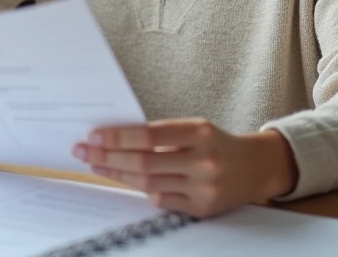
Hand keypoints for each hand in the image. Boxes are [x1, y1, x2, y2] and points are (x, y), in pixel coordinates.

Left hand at [73, 119, 297, 217]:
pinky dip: (140, 189)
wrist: (254, 168)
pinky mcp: (201, 208)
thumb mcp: (195, 128)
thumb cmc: (215, 143)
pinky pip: (161, 200)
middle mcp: (203, 160)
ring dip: (117, 174)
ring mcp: (203, 187)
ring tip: (96, 165)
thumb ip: (161, 134)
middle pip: (144, 162)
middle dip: (108, 157)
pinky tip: (124, 179)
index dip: (118, 137)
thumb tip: (115, 138)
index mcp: (200, 132)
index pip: (149, 134)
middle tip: (83, 151)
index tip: (94, 136)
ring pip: (148, 183)